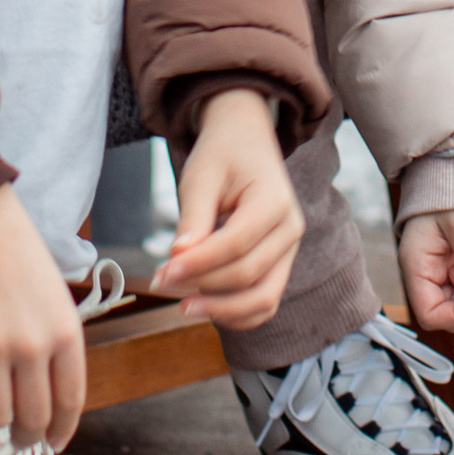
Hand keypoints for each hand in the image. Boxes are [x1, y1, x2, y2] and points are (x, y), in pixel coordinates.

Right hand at [0, 187, 88, 449]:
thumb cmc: (12, 252)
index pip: (69, 404)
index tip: (50, 444)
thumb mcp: (53, 296)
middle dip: (23, 437)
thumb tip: (46, 398)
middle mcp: (34, 343)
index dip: (59, 433)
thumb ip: (53, 343)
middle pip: (33, 419)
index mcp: (65, 332)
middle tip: (12, 436)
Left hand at [158, 90, 302, 330]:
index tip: (164, 271)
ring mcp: (289, 250)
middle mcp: (290, 229)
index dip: (199, 263)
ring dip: (222, 309)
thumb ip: (193, 219)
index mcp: (275, 201)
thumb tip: (178, 260)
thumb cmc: (223, 154)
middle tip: (162, 283)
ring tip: (183, 304)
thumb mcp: (201, 177)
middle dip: (204, 286)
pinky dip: (237, 314)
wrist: (246, 141)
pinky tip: (205, 307)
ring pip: (264, 299)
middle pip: (249, 275)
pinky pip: (265, 302)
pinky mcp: (279, 264)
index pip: (236, 244)